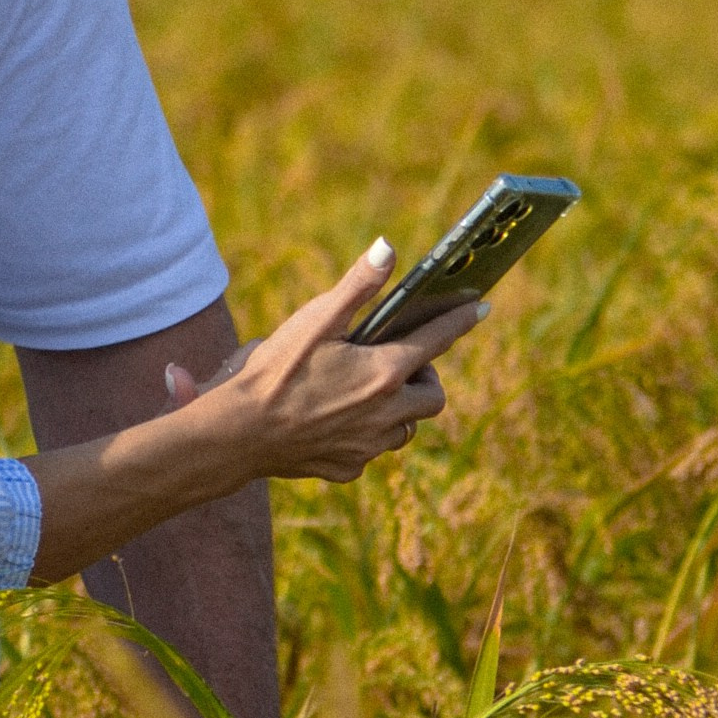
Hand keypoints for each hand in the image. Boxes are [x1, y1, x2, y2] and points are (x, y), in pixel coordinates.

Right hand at [174, 245, 484, 485]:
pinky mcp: (347, 468)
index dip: (460, 320)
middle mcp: (387, 414)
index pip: (438, 340)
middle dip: (424, 377)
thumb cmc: (275, 370)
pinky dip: (364, 434)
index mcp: (384, 373)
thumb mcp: (316, 320)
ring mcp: (369, 446)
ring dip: (397, 409)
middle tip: (399, 361)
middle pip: (432, 397)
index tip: (480, 307)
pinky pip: (371, 450)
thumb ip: (357, 286)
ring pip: (405, 428)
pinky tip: (334, 419)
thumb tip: (388, 248)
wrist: (237, 432)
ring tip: (367, 391)